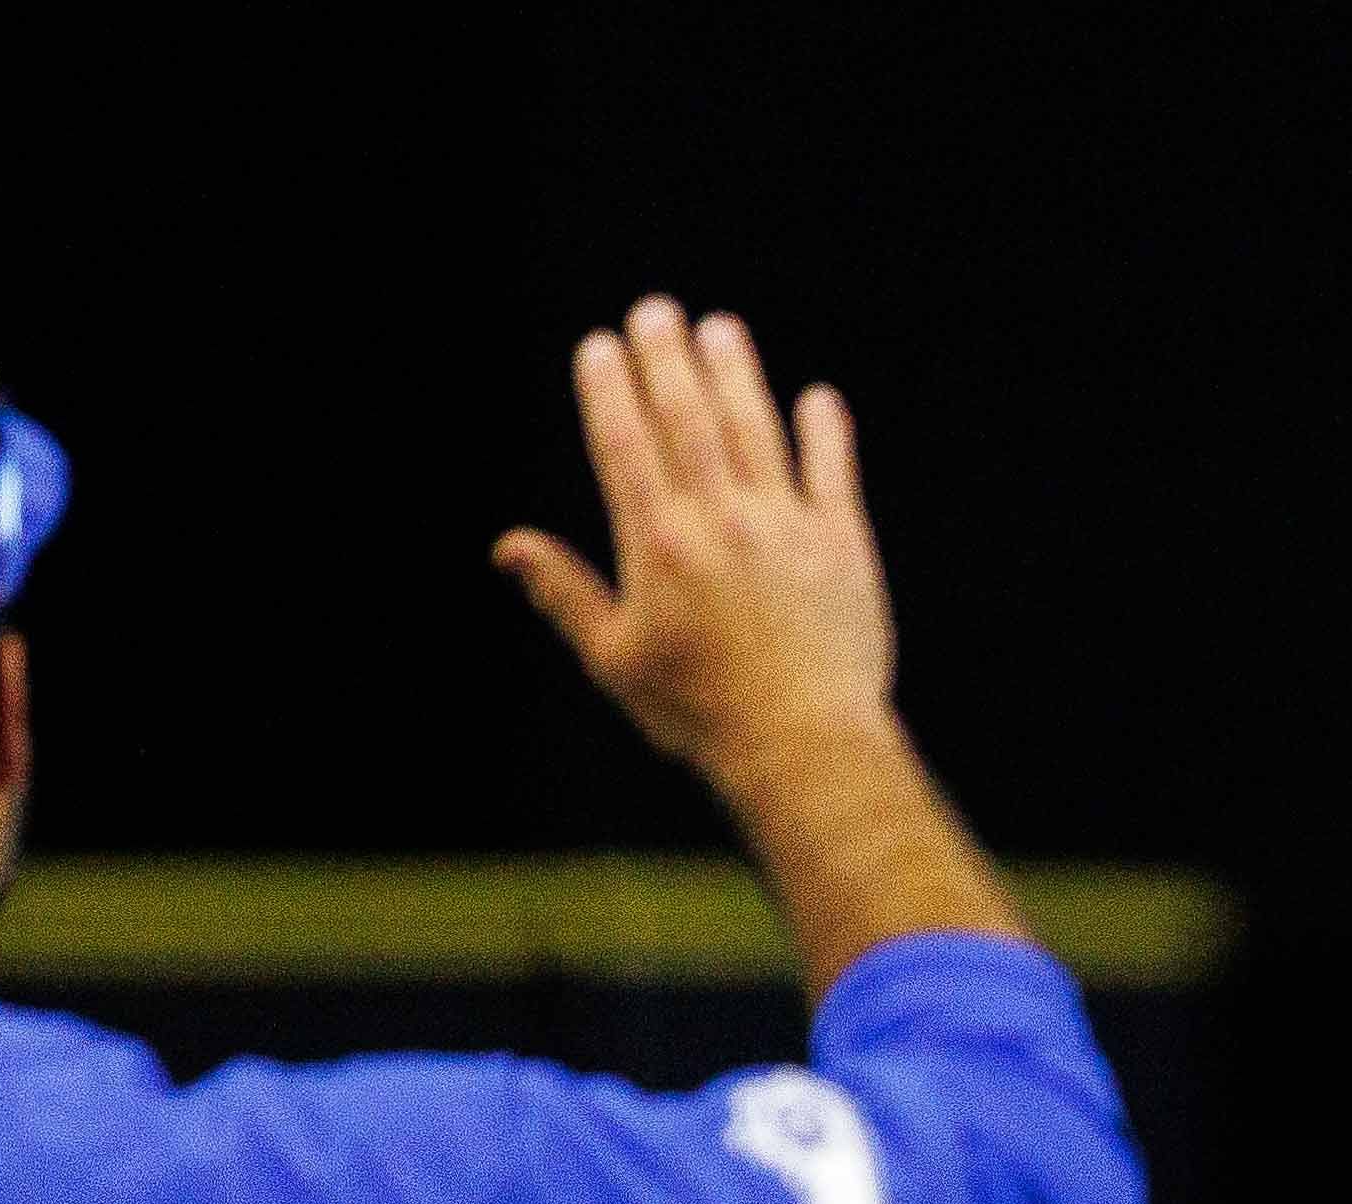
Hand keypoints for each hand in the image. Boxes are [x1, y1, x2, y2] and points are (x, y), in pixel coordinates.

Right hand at [492, 299, 901, 790]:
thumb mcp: (615, 661)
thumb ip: (564, 594)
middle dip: (667, 356)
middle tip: (657, 310)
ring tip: (721, 328)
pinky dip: (825, 432)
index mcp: (656, 542)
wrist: (804, 746)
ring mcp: (785, 526)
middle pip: (688, 416)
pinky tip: (818, 398)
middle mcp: (720, 519)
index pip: (625, 441)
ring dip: (737, 373)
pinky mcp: (843, 545)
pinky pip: (832, 472)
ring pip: (756, 428)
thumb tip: (508, 547)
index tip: (601, 345)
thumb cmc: (701, 714)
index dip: (609, 386)